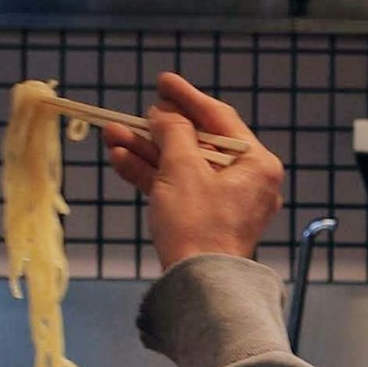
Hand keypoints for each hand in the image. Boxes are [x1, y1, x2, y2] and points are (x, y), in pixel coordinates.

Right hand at [105, 73, 285, 268]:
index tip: (163, 81)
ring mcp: (226, 202)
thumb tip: (165, 113)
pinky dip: (152, 175)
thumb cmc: (198, 225)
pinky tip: (121, 158)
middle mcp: (247, 180)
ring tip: (111, 134)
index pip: (219, 118)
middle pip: (197, 142)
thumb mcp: (182, 168)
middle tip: (130, 114)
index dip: (188, 97)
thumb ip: (173, 132)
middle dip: (157, 129)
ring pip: (182, 165)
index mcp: (256, 164)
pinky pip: (178, 188)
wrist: (198, 285)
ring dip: (146, 150)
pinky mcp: (205, 220)